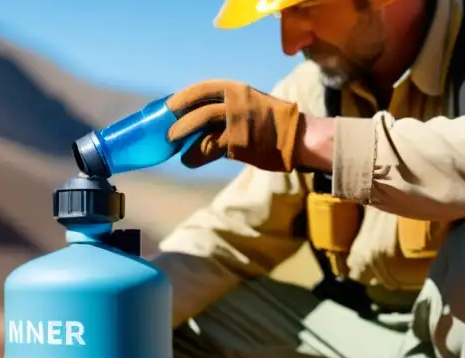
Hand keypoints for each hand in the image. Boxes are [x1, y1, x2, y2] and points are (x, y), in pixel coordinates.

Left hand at [165, 80, 303, 173]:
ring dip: (183, 134)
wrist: (298, 138)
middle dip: (178, 118)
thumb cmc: (271, 126)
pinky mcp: (240, 141)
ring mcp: (239, 120)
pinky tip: (188, 161)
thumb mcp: (250, 105)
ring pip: (202, 122)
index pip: (202, 89)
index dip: (182, 98)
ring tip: (172, 145)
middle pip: (199, 106)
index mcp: (237, 89)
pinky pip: (211, 146)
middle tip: (165, 131)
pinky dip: (196, 155)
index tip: (167, 108)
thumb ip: (227, 109)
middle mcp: (236, 101)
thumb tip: (198, 121)